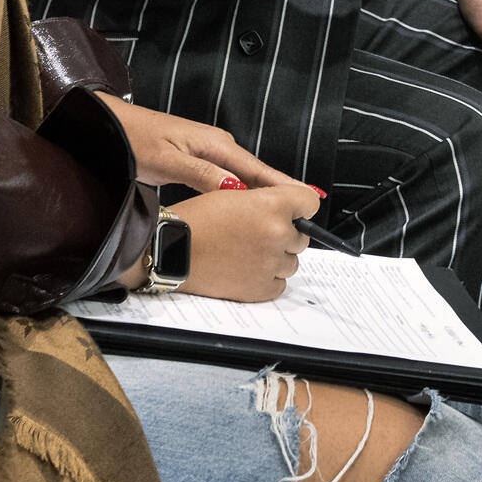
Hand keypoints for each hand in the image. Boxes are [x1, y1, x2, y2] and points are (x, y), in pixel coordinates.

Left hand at [97, 95, 305, 192]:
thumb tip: (235, 188)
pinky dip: (244, 191)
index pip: (258, 169)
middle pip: (258, 173)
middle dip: (281, 192)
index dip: (284, 184)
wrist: (112, 126)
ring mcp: (209, 151)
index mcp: (216, 144)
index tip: (308, 197)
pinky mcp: (199, 159)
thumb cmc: (135, 139)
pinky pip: (231, 178)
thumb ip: (201, 174)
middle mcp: (218, 145)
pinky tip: (248, 204)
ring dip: (264, 193)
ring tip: (284, 211)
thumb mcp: (167, 159)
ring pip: (245, 177)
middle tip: (305, 213)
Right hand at [166, 185, 317, 302]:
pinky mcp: (261, 288)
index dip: (300, 206)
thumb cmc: (195, 221)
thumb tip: (290, 204)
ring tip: (248, 252)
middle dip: (285, 234)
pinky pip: (279, 284)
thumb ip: (267, 198)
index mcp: (272, 206)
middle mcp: (276, 234)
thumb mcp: (233, 194)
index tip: (296, 211)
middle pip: (302, 236)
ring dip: (277, 257)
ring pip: (292, 262)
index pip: (309, 202)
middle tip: (259, 233)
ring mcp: (270, 263)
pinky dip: (267, 278)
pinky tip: (247, 268)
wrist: (171, 249)